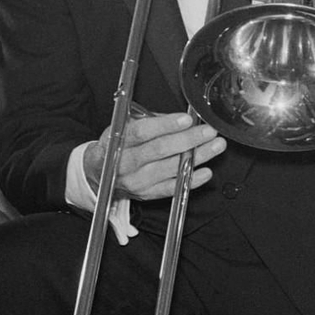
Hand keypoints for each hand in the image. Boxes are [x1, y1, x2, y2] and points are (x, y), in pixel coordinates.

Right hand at [85, 111, 224, 200]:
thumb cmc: (117, 146)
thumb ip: (151, 122)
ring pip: (170, 169)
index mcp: (117, 141)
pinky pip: (172, 189)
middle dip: (188, 140)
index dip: (165, 125)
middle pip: (159, 150)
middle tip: (208, 131)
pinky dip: (190, 180)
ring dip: (196, 157)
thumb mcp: (125, 127)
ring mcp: (136, 181)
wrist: (98, 174)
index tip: (187, 119)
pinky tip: (206, 171)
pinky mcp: (146, 195)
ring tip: (215, 146)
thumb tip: (181, 119)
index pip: (141, 132)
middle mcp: (125, 163)